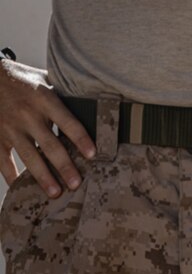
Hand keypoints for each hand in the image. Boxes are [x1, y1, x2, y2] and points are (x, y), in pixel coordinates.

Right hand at [0, 59, 94, 196]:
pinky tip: (20, 187)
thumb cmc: (27, 80)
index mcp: (45, 99)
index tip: (93, 155)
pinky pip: (2, 159)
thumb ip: (67, 96)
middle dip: (64, 166)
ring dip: (42, 176)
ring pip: (28, 155)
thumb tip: (98, 108)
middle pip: (49, 145)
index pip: (68, 121)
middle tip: (76, 184)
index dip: (81, 138)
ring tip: (55, 193)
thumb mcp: (47, 81)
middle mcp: (28, 114)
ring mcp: (10, 126)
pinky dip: (10, 174)